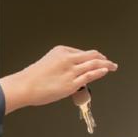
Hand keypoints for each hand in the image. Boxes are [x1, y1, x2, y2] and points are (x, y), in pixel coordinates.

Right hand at [0, 46, 116, 112]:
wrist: (25, 86)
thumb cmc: (34, 77)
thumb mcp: (49, 62)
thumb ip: (63, 64)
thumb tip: (75, 71)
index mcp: (61, 50)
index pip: (82, 52)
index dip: (93, 57)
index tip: (99, 60)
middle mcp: (68, 58)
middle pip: (91, 55)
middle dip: (103, 59)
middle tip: (110, 62)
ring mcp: (71, 71)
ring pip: (93, 64)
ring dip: (106, 65)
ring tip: (113, 66)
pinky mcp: (71, 83)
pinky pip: (90, 75)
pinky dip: (100, 72)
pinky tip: (106, 71)